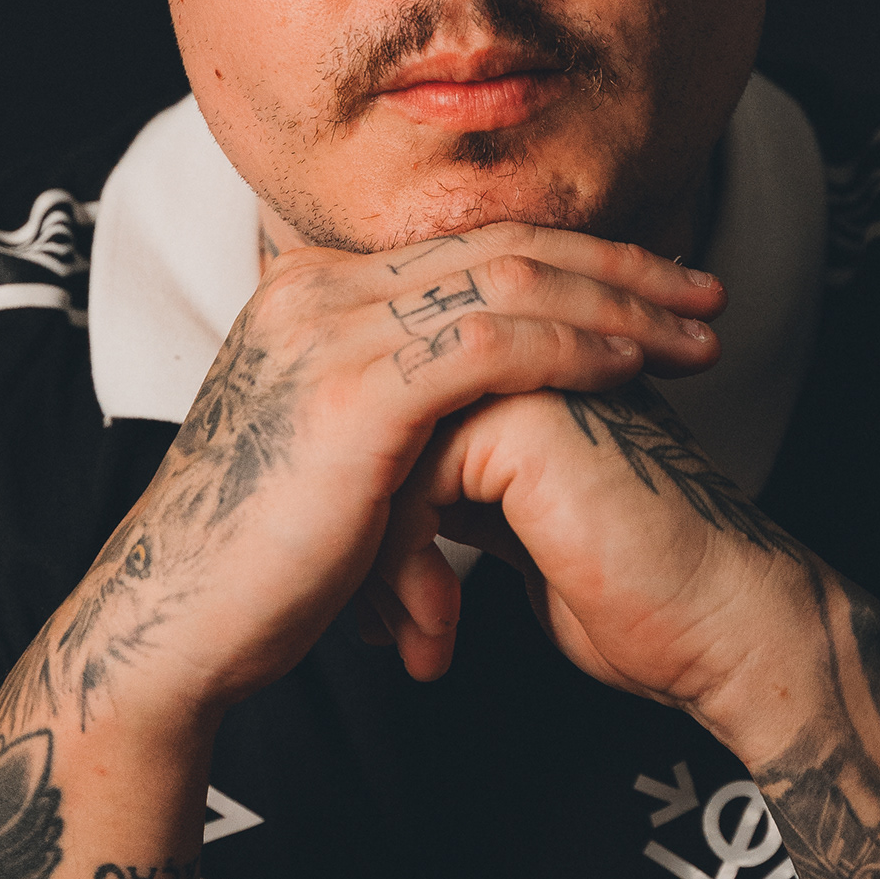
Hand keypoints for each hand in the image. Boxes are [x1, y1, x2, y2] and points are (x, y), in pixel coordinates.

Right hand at [36, 228, 724, 734]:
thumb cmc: (258, 571)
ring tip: (699, 335)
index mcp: (307, 294)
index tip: (656, 290)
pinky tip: (633, 367)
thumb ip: (394, 409)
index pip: (467, 247)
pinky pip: (491, 346)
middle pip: (499, 247)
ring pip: (508, 284)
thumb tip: (476, 413)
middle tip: (707, 295)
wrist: (171, 631)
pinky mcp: (351, 394)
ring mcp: (327, 333)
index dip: (573, 259)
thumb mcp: (331, 458)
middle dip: (618, 269)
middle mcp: (313, 291)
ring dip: (620, 307)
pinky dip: (573, 350)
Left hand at [364, 377, 822, 743]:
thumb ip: (457, 492)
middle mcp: (521, 360)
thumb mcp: (515, 533)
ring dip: (380, 564)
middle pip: (377, 435)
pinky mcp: (524, 419)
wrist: (722, 628)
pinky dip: (407, 568)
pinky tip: (438, 630)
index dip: (375, 523)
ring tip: (408, 638)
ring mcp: (525, 377)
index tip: (380, 612)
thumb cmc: (637, 600)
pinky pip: (411, 480)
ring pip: (383, 456)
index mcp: (524, 375)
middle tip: (375, 631)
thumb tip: (372, 500)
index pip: (393, 426)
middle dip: (365, 546)